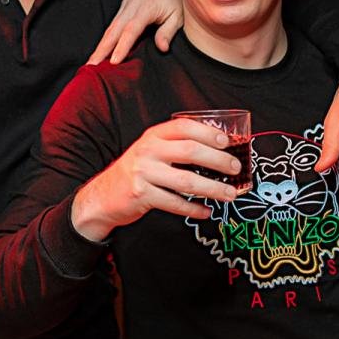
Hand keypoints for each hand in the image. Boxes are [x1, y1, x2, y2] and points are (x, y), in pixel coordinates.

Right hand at [71, 118, 241, 240]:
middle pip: (190, 151)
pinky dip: (193, 209)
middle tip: (235, 168)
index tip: (228, 142)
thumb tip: (218, 151)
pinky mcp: (141, 195)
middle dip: (218, 160)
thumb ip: (176, 146)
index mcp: (153, 136)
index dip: (208, 133)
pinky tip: (206, 211)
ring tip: (230, 194)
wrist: (102, 196)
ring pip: (186, 180)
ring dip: (213, 189)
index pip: (184, 127)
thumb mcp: (151, 151)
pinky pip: (174, 203)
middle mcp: (148, 151)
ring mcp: (144, 173)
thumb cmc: (136, 172)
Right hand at [90, 0, 182, 63]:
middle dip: (101, 49)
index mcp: (145, 8)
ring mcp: (126, 4)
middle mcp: (132, 5)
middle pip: (113, 30)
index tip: (113, 61)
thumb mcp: (178, 15)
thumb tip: (162, 48)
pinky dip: (107, 36)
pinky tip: (103, 48)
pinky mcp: (126, 4)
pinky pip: (114, 22)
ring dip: (101, 44)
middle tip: (91, 66)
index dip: (121, 47)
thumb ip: (168, 32)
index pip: (130, 31)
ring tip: (92, 61)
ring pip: (110, 27)